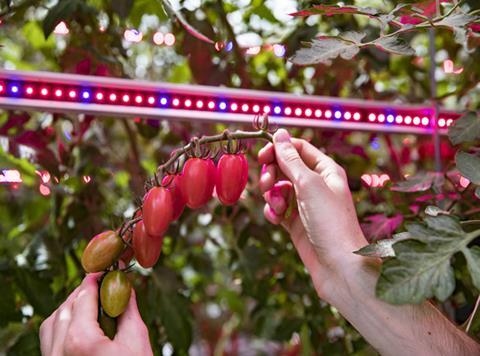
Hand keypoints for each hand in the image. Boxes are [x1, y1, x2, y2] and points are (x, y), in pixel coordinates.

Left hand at [40, 273, 152, 355]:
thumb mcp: (137, 341)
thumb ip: (128, 311)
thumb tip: (125, 289)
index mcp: (81, 341)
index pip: (84, 298)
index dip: (94, 280)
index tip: (102, 271)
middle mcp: (59, 352)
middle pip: (66, 308)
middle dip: (82, 292)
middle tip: (100, 284)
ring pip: (51, 324)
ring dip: (68, 308)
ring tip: (88, 301)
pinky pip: (48, 341)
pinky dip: (60, 326)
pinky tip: (78, 323)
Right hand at [259, 129, 367, 300]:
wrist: (338, 267)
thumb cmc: (331, 223)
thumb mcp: (309, 185)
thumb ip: (291, 159)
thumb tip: (279, 134)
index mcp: (325, 170)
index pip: (298, 148)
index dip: (278, 149)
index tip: (262, 156)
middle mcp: (315, 185)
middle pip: (284, 167)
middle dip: (272, 174)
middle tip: (267, 185)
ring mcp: (304, 204)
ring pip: (277, 187)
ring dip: (271, 194)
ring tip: (277, 207)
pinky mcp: (295, 222)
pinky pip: (276, 208)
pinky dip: (272, 211)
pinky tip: (276, 219)